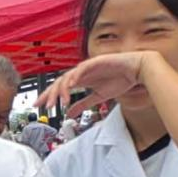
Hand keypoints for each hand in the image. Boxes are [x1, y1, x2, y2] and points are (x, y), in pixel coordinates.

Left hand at [36, 51, 152, 117]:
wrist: (138, 70)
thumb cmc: (121, 80)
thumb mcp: (98, 97)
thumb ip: (82, 104)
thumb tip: (69, 114)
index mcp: (80, 80)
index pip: (60, 87)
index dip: (49, 96)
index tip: (39, 105)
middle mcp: (81, 72)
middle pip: (59, 82)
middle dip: (50, 94)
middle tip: (44, 105)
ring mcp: (88, 66)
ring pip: (68, 76)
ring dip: (62, 89)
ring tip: (60, 101)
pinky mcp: (96, 61)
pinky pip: (82, 69)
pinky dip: (75, 77)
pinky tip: (70, 85)